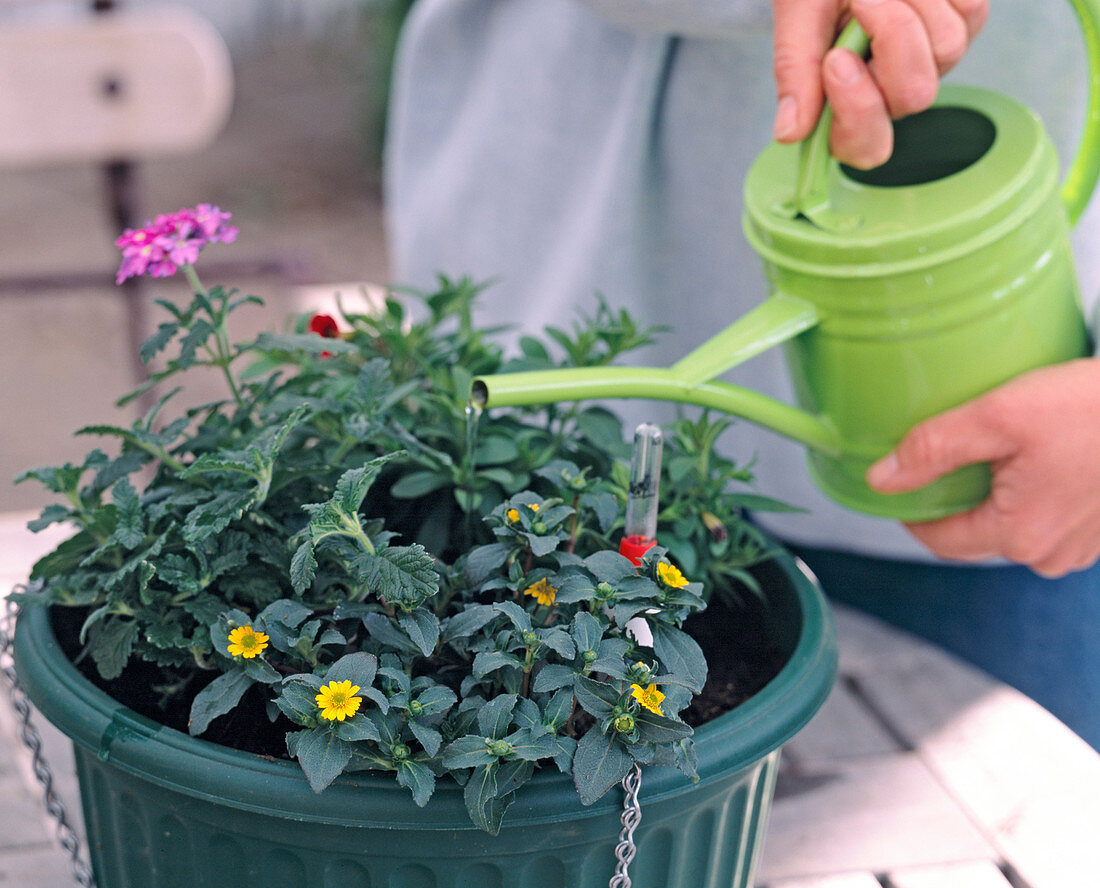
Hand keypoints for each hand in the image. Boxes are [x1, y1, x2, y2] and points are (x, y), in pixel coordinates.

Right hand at [772, 0, 987, 167]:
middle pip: (914, 96)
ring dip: (912, 1)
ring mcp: (935, 60)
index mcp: (846, 103)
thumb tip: (788, 132)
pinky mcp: (966, 21)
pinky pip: (969, 10)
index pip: (865, 146)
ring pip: (946, 49)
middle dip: (890, 37)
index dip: (858, 113)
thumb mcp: (797, 14)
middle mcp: (893, 91)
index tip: (835, 60)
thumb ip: (794, 71)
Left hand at [865, 360, 1099, 576]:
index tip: (901, 475)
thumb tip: (880, 479)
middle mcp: (1049, 555)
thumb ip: (932, 448)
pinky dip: (1031, 495)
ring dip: (994, 497)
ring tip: (998, 451)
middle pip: (972, 536)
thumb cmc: (1094, 407)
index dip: (910, 508)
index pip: (936, 539)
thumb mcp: (998, 415)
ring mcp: (1080, 548)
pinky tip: (1036, 459)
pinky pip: (1047, 520)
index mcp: (1019, 536)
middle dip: (952, 500)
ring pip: (1011, 528)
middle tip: (948, 454)